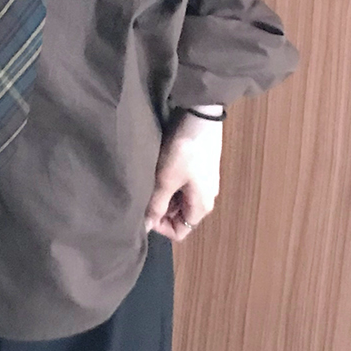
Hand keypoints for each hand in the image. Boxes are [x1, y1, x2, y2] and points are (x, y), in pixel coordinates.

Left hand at [144, 111, 222, 240]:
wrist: (200, 118)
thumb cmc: (184, 152)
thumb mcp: (166, 180)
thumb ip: (155, 205)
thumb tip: (145, 227)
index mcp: (201, 207)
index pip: (180, 232)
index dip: (160, 227)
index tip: (146, 211)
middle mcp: (206, 199)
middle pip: (179, 217)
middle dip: (160, 210)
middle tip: (145, 194)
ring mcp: (204, 184)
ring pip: (179, 201)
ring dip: (164, 195)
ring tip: (150, 181)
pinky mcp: (200, 170)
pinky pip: (183, 187)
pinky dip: (170, 184)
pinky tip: (159, 171)